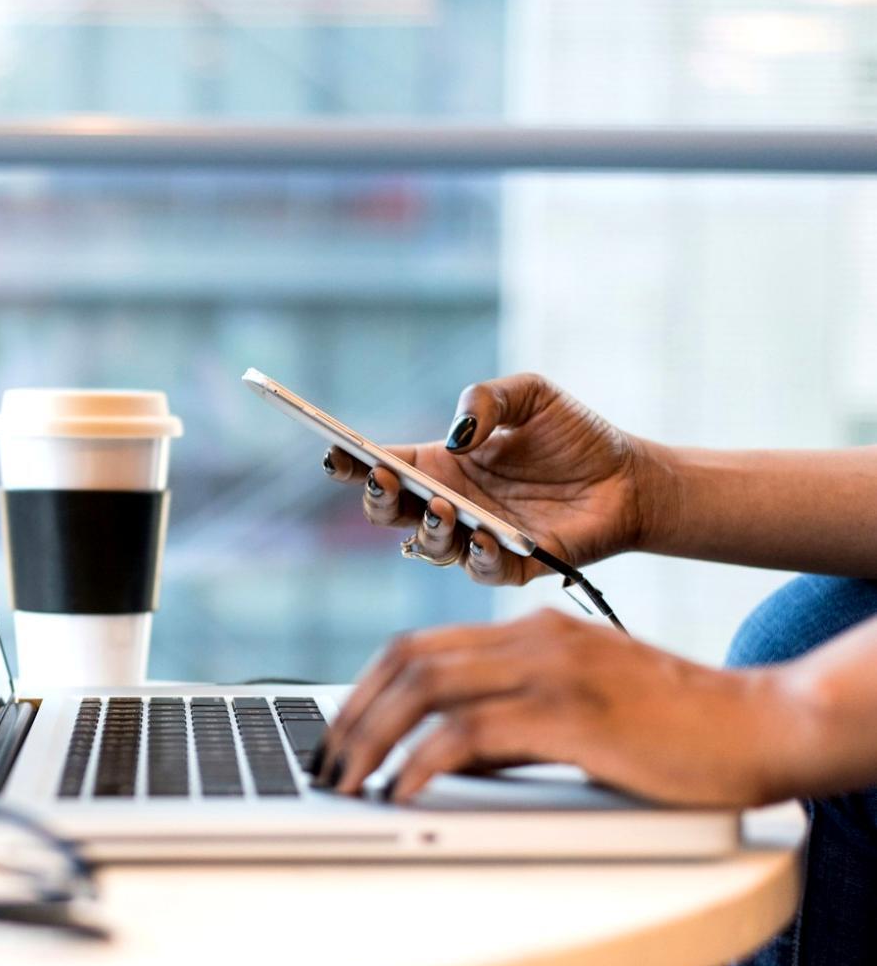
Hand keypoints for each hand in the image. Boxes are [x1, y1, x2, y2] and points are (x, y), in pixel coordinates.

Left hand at [315, 608, 798, 807]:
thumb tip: (438, 758)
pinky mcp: (570, 712)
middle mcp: (532, 638)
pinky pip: (469, 732)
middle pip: (406, 662)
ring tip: (347, 782)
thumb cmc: (673, 728)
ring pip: (426, 688)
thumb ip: (508, 724)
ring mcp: (551, 670)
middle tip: (325, 764)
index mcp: (530, 631)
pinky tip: (404, 790)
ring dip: (372, 738)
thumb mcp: (574, 713)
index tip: (337, 734)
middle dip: (351, 716)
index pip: (416, 647)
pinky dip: (423, 761)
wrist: (760, 724)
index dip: (364, 691)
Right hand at [324, 373, 658, 584]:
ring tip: (443, 506)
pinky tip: (487, 537)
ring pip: (429, 547)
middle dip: (377, 499)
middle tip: (385, 479)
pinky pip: (482, 571)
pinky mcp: (514, 567)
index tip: (335, 454)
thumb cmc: (575, 436)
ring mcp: (477, 538)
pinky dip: (479, 557)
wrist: (630, 477)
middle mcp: (450, 505)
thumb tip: (456, 436)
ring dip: (428, 529)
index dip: (353, 464)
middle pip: (391, 513)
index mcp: (442, 465)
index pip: (383, 466)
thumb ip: (487, 399)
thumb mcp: (530, 395)